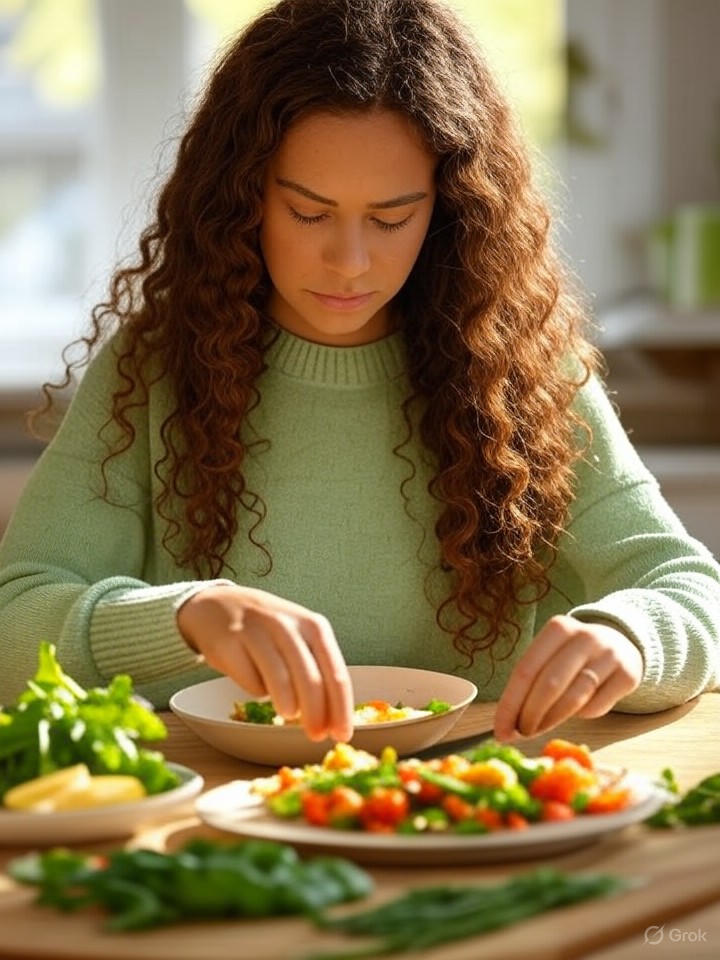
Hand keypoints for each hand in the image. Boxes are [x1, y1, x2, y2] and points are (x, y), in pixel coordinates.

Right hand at [176, 584, 352, 742]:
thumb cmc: (268, 629)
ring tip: (289, 713)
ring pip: (280, 679)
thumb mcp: (299, 638)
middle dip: (316, 714)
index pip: (335, 673)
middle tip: (316, 736)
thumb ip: (316, 670)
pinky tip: (254, 681)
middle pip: (310, 679)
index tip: (342, 735)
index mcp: (314, 626)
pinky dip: (256, 690)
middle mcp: (288, 625)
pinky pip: (249, 679)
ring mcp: (258, 632)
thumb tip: (332, 719)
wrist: (218, 604)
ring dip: (288, 704)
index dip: (341, 708)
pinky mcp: (230, 642)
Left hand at [493, 615, 643, 740]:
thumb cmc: (573, 656)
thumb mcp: (552, 654)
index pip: (526, 670)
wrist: (620, 643)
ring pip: (574, 698)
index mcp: (558, 628)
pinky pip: (597, 707)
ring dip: (551, 720)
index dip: (510, 704)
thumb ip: (530, 682)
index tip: (500, 730)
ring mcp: (609, 655)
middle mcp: (585, 637)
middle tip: (520, 734)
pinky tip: (575, 712)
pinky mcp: (628, 675)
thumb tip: (505, 726)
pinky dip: (581, 716)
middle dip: (530, 716)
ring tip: (538, 729)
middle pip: (549, 685)